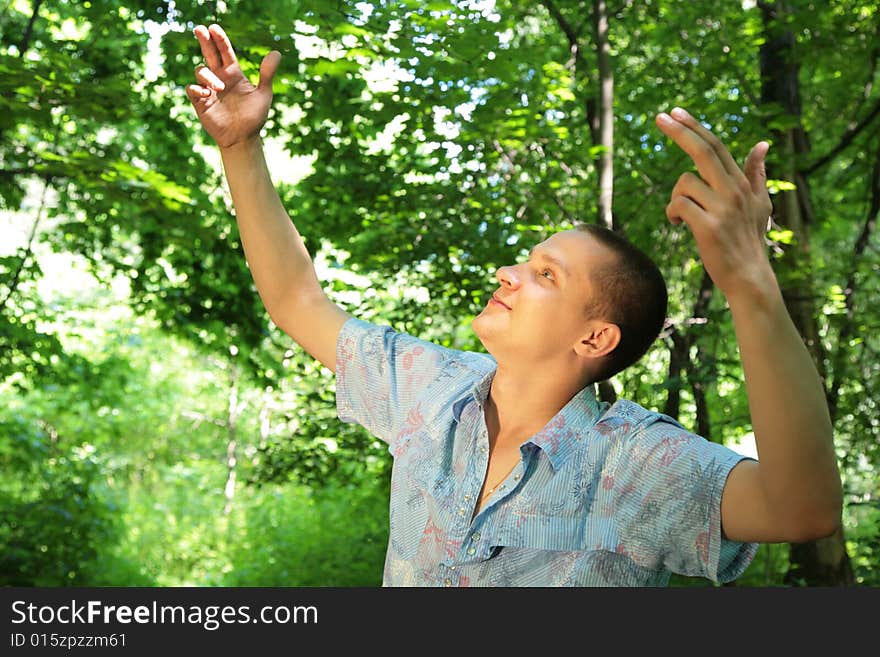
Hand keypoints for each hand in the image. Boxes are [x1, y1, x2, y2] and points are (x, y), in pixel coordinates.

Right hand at [186, 24, 280, 148]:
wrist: (243, 139)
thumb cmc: (254, 117)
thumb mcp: (263, 94)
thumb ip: (267, 74)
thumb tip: (276, 52)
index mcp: (233, 73)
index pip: (225, 52)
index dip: (220, 39)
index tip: (214, 28)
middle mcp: (219, 78)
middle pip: (209, 54)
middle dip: (204, 40)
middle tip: (200, 28)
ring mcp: (209, 89)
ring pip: (200, 70)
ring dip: (208, 75)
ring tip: (220, 87)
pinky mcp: (200, 102)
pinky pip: (192, 89)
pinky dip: (197, 88)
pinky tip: (206, 92)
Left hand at [655, 108, 774, 299]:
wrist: (749, 277)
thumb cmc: (749, 241)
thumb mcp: (758, 205)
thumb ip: (757, 174)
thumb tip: (762, 144)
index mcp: (741, 183)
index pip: (715, 146)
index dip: (695, 127)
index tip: (675, 112)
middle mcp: (734, 190)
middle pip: (702, 151)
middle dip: (679, 131)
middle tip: (659, 117)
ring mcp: (723, 208)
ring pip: (683, 183)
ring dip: (674, 198)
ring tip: (681, 216)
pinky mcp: (709, 226)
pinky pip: (678, 205)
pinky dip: (672, 213)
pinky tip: (677, 224)